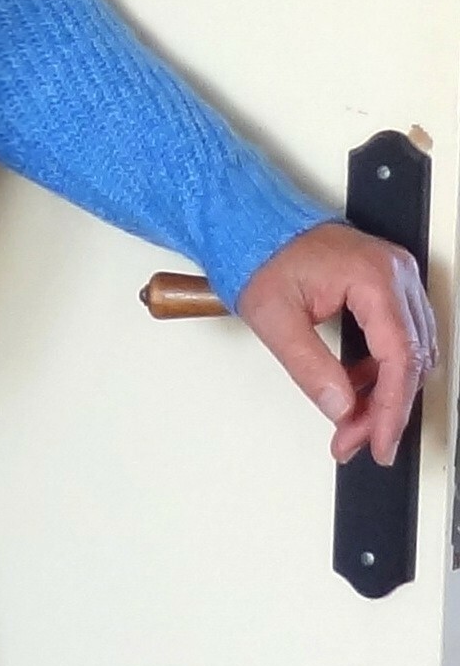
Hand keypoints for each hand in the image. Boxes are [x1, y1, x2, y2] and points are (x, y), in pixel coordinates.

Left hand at [236, 222, 439, 466]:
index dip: (392, 408)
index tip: (380, 441)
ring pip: (412, 352)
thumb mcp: (275, 319)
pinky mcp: (387, 285)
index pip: (399, 357)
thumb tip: (340, 407)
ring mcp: (395, 277)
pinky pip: (400, 337)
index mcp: (372, 277)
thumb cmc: (261, 256)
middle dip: (386, 408)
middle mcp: (395, 274)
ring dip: (386, 393)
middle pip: (412, 358)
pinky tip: (356, 390)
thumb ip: (310, 367)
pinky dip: (382, 369)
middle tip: (357, 440)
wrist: (253, 224)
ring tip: (352, 423)